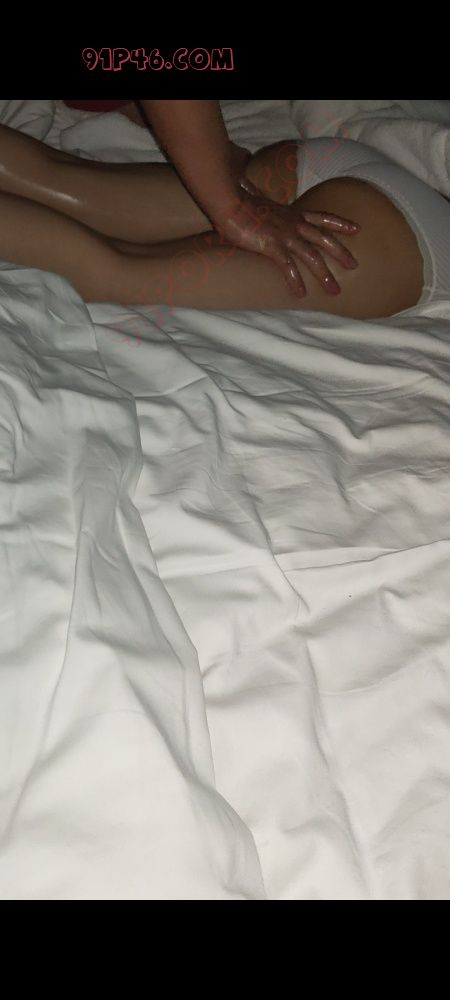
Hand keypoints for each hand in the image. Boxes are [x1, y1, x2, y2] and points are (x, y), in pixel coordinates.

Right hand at [212, 179, 360, 297]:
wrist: (227, 199)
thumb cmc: (237, 199)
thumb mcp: (258, 201)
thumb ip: (264, 204)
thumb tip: (255, 197)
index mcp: (291, 214)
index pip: (321, 217)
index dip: (339, 223)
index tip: (356, 228)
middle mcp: (292, 223)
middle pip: (324, 238)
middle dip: (341, 253)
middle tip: (355, 265)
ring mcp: (284, 234)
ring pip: (312, 256)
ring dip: (324, 274)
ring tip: (334, 291)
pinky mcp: (272, 244)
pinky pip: (288, 267)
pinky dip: (295, 281)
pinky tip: (300, 294)